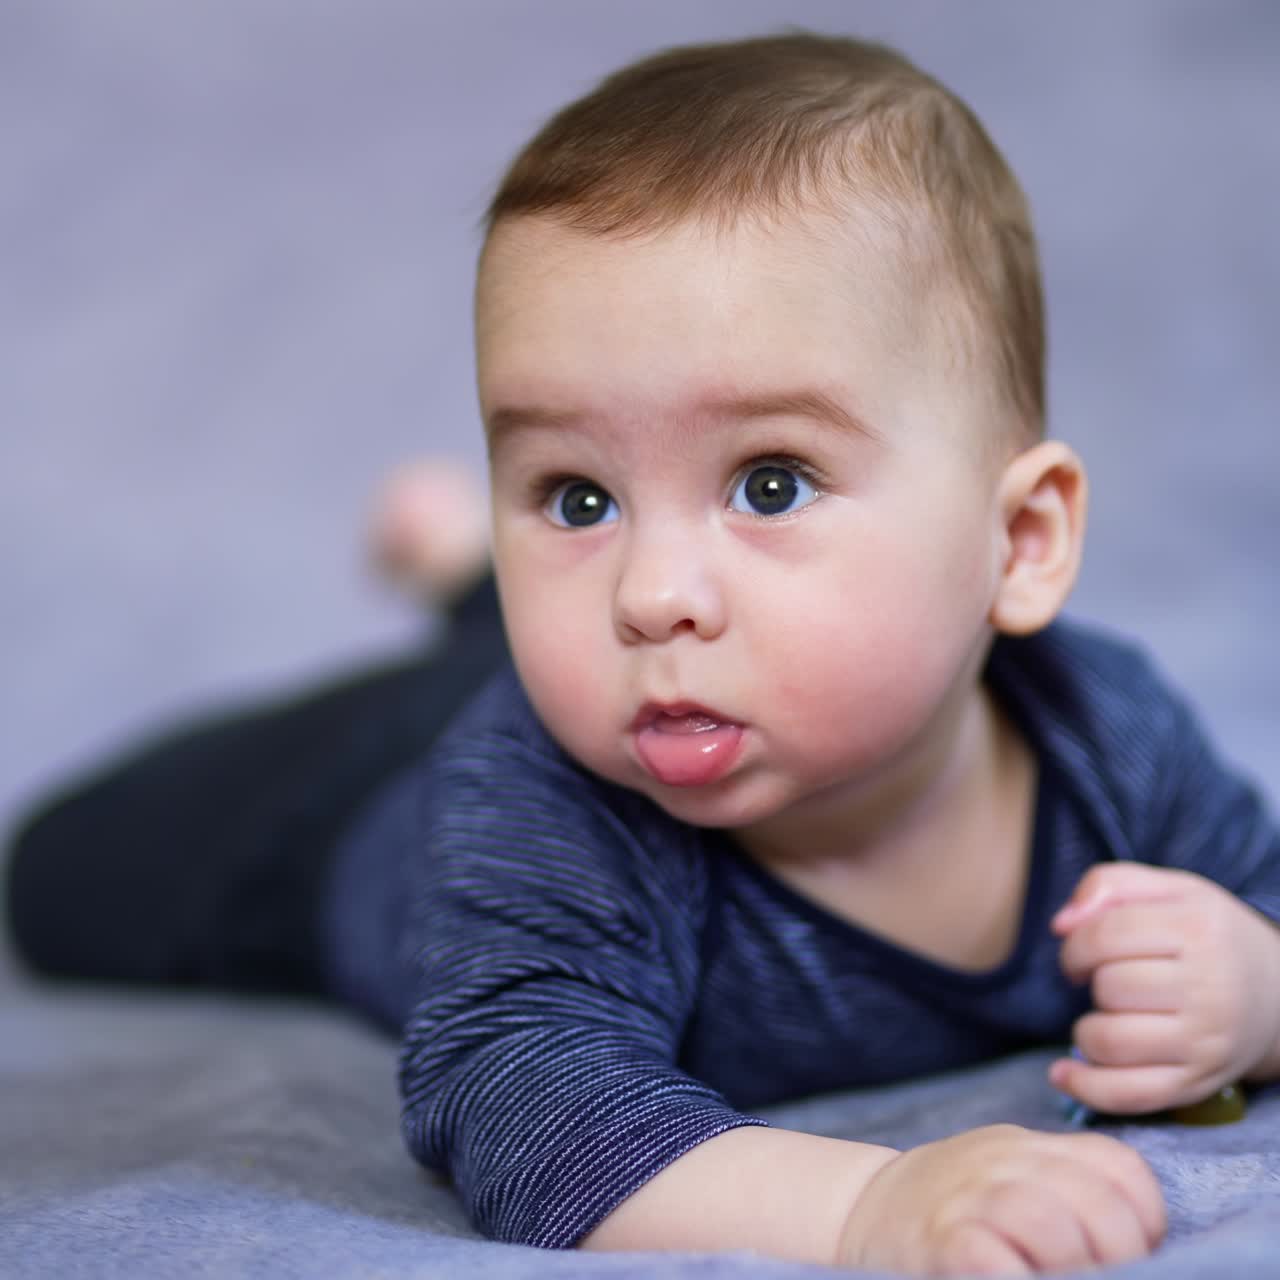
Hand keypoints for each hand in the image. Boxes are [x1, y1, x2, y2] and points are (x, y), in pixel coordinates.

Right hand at [837, 1124, 1163, 1274]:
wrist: (861, 1209)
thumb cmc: (957, 1208)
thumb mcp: (1012, 1177)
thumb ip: (1068, 1194)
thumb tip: (1143, 1247)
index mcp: (1029, 1147)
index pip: (1118, 1167)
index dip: (1146, 1219)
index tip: (1138, 1253)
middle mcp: (1001, 1163)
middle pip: (1094, 1200)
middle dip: (1119, 1257)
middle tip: (1104, 1278)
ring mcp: (966, 1199)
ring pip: (1046, 1222)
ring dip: (1073, 1269)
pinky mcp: (938, 1242)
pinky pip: (990, 1259)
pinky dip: (1020, 1277)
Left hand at [1050, 862, 1279, 1113]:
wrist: (1277, 993)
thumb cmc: (1207, 935)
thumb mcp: (1169, 890)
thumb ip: (1108, 885)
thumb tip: (1060, 924)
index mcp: (1199, 929)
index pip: (1107, 934)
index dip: (1076, 943)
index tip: (1081, 953)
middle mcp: (1211, 989)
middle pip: (1108, 987)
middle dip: (1090, 982)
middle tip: (1106, 981)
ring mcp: (1206, 1042)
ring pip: (1109, 1041)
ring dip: (1086, 1030)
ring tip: (1103, 1018)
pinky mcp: (1198, 1083)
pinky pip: (1128, 1095)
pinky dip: (1086, 1088)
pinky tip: (1064, 1074)